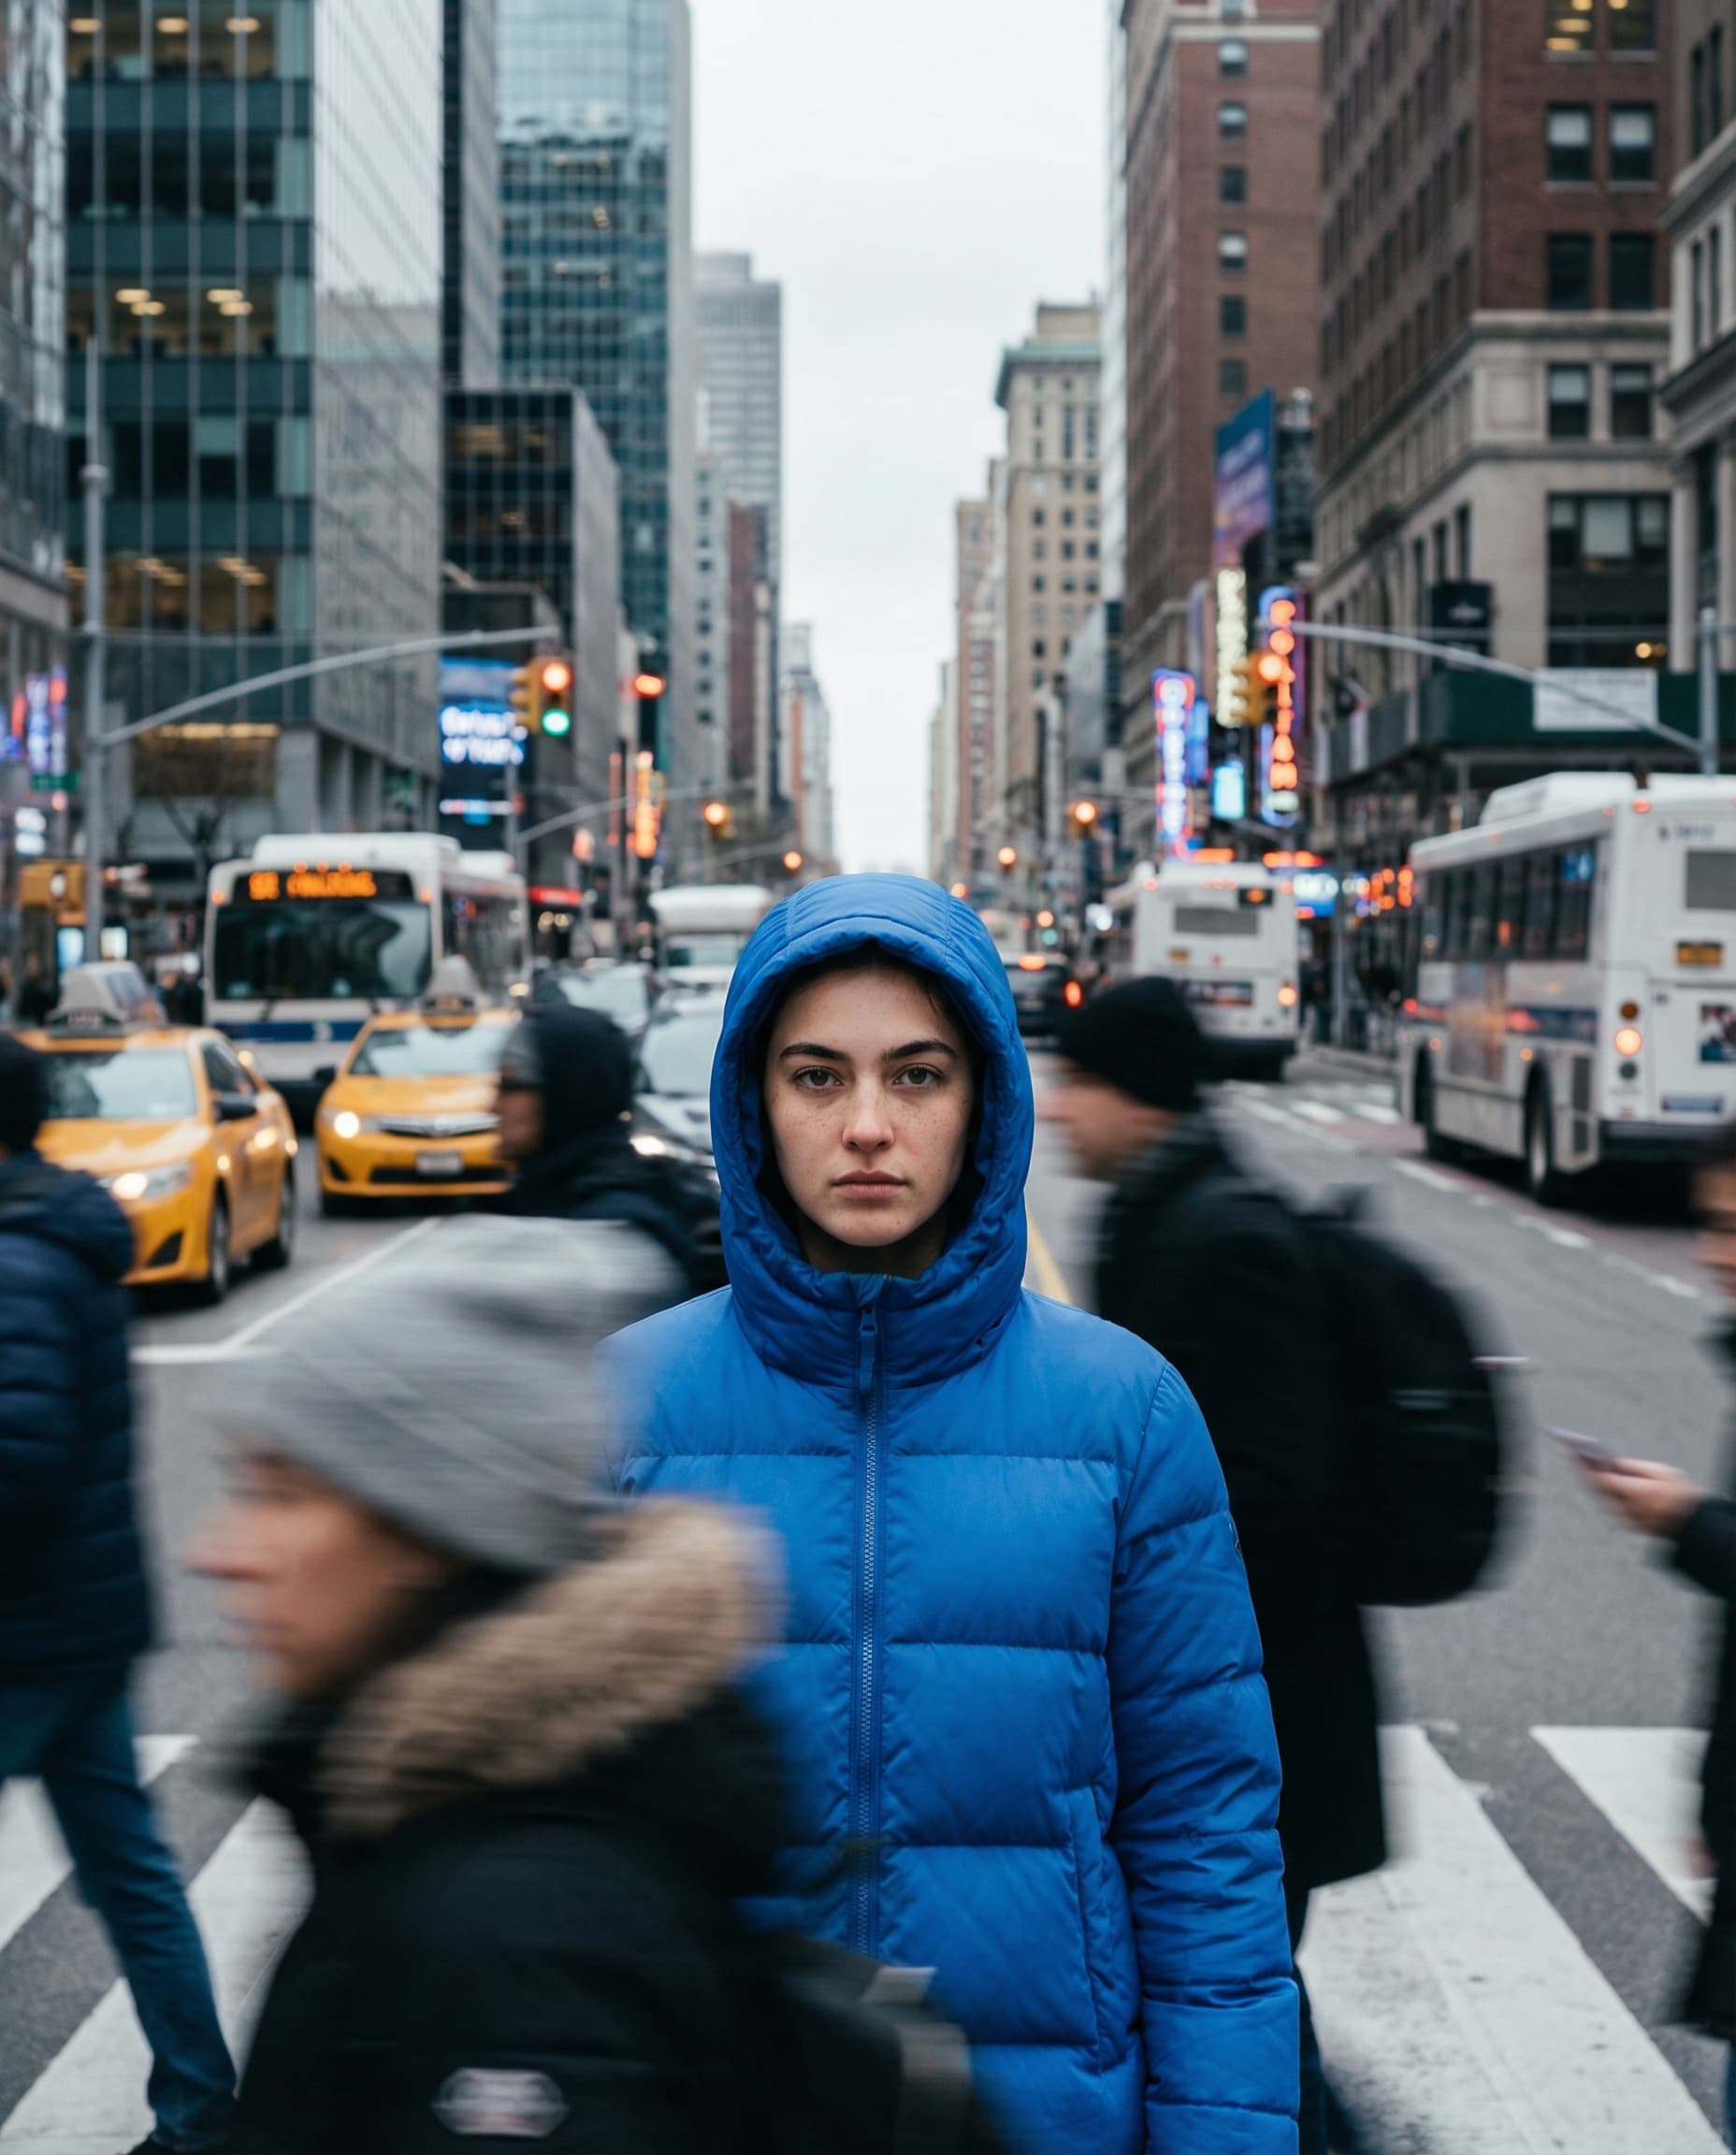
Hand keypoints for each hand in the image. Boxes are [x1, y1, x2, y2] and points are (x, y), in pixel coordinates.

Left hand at [1582, 1457, 1703, 1539]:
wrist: (1697, 1526)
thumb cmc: (1682, 1495)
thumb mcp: (1662, 1473)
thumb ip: (1634, 1468)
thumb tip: (1613, 1464)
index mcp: (1633, 1494)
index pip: (1600, 1478)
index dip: (1584, 1464)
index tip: (1572, 1451)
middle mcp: (1625, 1510)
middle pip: (1597, 1488)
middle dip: (1585, 1471)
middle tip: (1573, 1455)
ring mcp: (1626, 1520)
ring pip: (1603, 1498)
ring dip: (1593, 1481)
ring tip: (1583, 1464)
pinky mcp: (1630, 1526)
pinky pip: (1612, 1505)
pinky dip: (1605, 1492)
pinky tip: (1600, 1480)